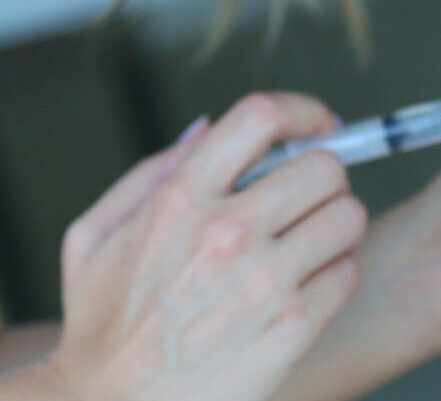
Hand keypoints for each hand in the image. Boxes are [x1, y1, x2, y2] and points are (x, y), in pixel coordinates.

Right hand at [43, 92, 365, 400]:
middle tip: (308, 199)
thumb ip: (149, 173)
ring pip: (348, 216)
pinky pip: (347, 274)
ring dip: (335, 225)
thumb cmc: (98, 326)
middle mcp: (227, 232)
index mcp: (179, 199)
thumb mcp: (93, 236)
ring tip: (309, 245)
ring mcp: (264, 282)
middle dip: (322, 177)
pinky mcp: (292, 329)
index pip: (261, 116)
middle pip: (323, 166)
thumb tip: (205, 129)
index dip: (300, 111)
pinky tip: (304, 289)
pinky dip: (334, 276)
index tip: (314, 127)